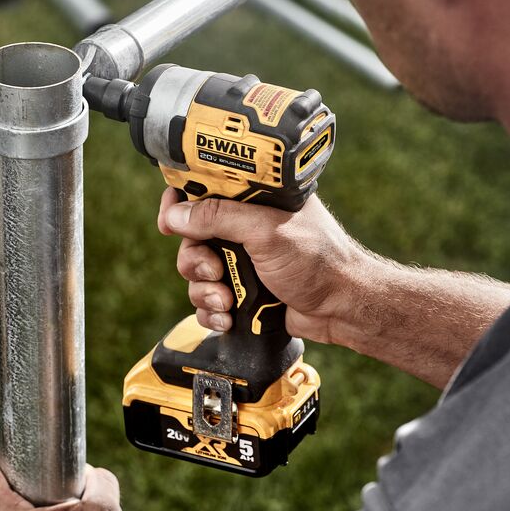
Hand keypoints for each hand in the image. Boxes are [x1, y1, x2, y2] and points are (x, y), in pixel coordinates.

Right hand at [157, 189, 365, 343]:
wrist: (341, 308)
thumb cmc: (317, 261)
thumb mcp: (266, 231)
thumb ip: (219, 218)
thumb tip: (176, 213)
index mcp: (254, 202)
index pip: (204, 192)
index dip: (181, 205)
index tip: (168, 221)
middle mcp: (246, 229)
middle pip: (192, 239)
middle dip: (195, 260)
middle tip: (212, 270)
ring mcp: (244, 263)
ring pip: (197, 274)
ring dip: (203, 290)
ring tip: (225, 301)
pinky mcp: (243, 294)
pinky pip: (208, 302)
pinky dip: (211, 312)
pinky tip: (227, 318)